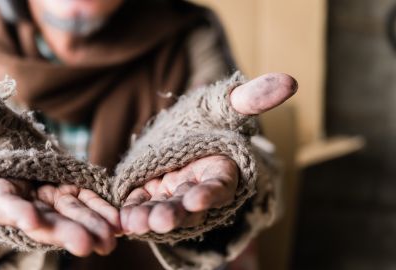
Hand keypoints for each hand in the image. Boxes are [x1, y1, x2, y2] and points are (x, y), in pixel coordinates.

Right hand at [0, 74, 120, 255]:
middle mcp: (26, 203)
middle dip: (63, 231)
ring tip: (109, 241)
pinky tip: (119, 223)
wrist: (16, 150)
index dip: (16, 211)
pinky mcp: (71, 195)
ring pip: (70, 216)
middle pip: (44, 219)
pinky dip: (102, 214)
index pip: (5, 203)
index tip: (30, 219)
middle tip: (84, 244)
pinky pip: (88, 204)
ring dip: (89, 228)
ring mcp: (51, 202)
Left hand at [121, 73, 296, 234]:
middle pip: (188, 206)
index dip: (209, 193)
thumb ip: (250, 99)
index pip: (219, 185)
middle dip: (176, 213)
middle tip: (163, 218)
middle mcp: (197, 190)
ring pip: (163, 210)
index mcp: (220, 171)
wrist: (178, 132)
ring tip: (136, 222)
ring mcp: (172, 197)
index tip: (197, 200)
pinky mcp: (149, 197)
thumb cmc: (206, 121)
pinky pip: (140, 207)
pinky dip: (131, 214)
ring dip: (150, 218)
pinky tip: (120, 221)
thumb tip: (290, 81)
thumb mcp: (224, 107)